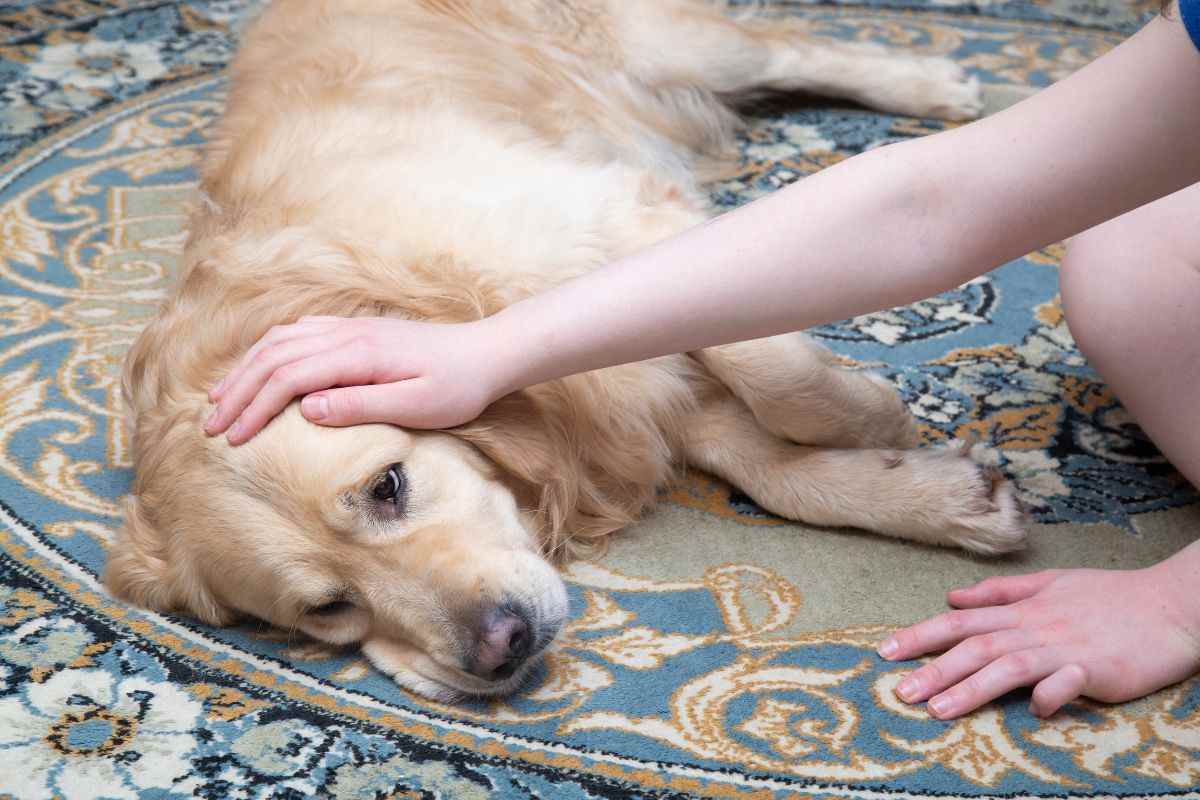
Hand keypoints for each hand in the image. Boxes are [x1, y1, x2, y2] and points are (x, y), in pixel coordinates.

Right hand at [205, 315, 510, 443]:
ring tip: (220, 400)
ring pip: (280, 341)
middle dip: (237, 391)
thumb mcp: (417, 406)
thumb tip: (306, 409)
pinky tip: (259, 368)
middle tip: (210, 426)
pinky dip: (268, 351)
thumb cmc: (458, 387)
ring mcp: (350, 328)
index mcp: (358, 354)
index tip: (231, 439)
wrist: (487, 353)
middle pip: (274, 357)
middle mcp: (347, 334)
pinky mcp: (356, 331)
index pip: (288, 378)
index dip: (254, 408)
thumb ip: (361, 406)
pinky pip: (299, 333)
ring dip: (246, 369)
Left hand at [877, 543, 1199, 718]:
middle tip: (898, 690)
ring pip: (1008, 665)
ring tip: (937, 709)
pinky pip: (1068, 683)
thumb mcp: (1050, 583)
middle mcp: (1035, 627)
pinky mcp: (1097, 669)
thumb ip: (1000, 592)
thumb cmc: (1109, 596)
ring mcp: (1065, 648)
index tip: (885, 651)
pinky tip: (1033, 710)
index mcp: (1022, 609)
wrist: (1168, 605)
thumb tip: (952, 597)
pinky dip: (1050, 694)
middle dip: (933, 668)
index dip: (921, 635)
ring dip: (971, 687)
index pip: (960, 621)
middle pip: (975, 646)